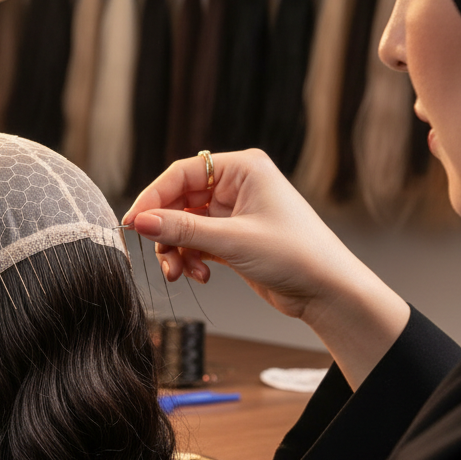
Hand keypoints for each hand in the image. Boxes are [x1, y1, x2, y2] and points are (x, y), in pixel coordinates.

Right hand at [124, 150, 408, 387]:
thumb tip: (141, 221)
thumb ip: (183, 229)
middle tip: (160, 257)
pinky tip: (201, 275)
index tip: (134, 223)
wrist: (327, 290)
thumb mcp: (232, 240)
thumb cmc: (297, 255)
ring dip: (177, 250)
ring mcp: (234, 212)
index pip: (182, 173)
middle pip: (179, 201)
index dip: (153, 198)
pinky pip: (196, 242)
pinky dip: (191, 259)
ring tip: (180, 273)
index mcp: (242, 169)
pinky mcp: (233, 237)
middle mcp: (237, 186)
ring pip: (185, 225)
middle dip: (166, 232)